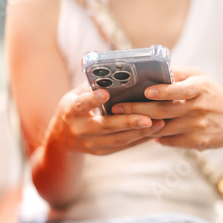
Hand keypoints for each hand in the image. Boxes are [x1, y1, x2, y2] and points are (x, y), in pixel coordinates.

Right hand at [47, 84, 164, 154]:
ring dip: (140, 132)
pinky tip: (155, 131)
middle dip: (128, 122)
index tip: (105, 93)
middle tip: (148, 118)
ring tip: (160, 123)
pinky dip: (140, 139)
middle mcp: (80, 129)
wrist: (61, 139)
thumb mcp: (75, 95)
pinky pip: (124, 146)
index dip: (92, 99)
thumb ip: (93, 85)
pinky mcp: (102, 151)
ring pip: (118, 139)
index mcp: (71, 111)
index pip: (81, 104)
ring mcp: (91, 144)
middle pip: (106, 126)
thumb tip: (117, 70)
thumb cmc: (75, 109)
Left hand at [111, 67, 222, 149]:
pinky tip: (148, 133)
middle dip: (138, 110)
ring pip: (165, 128)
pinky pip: (172, 141)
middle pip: (164, 111)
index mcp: (200, 88)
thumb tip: (153, 72)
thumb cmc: (213, 95)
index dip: (162, 91)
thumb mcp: (201, 78)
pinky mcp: (199, 142)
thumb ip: (179, 74)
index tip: (145, 91)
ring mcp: (199, 127)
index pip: (180, 90)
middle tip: (117, 108)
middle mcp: (200, 108)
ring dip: (143, 126)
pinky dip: (159, 138)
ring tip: (123, 121)